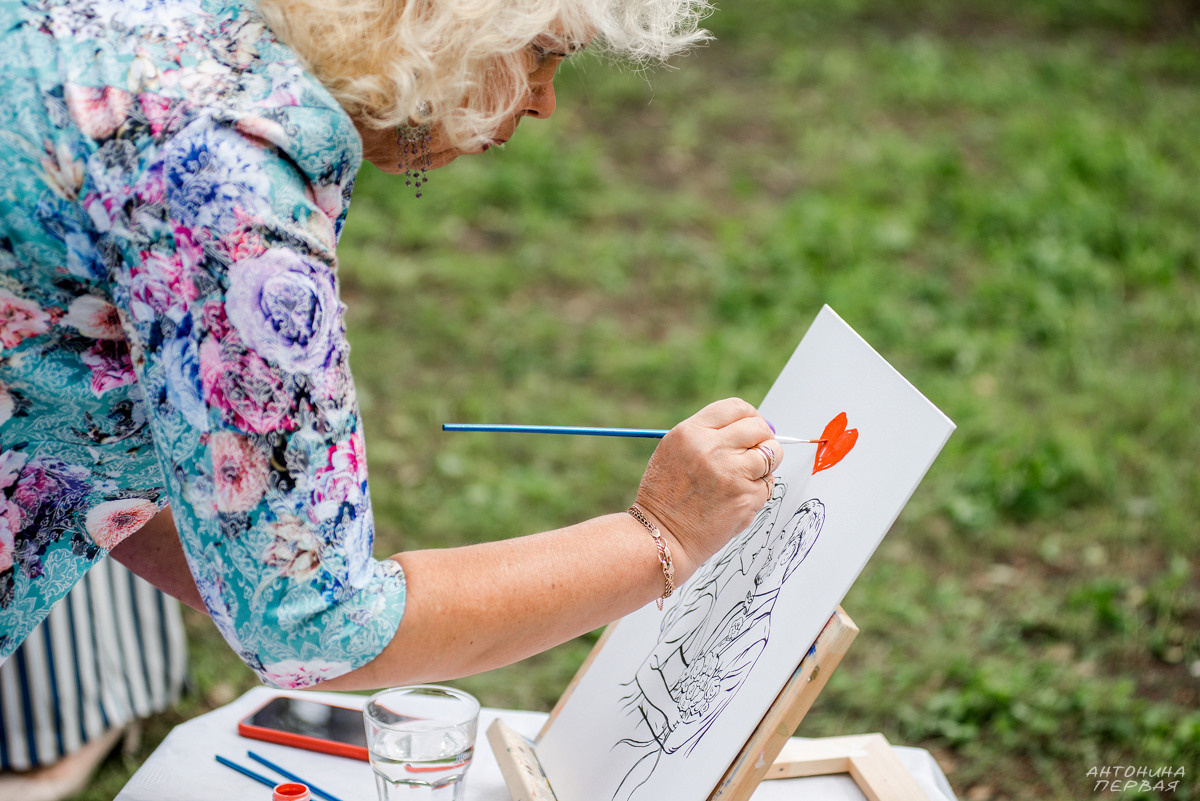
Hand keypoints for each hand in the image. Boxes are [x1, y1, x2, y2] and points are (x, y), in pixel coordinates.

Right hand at [634, 398, 781, 579]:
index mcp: (691, 433)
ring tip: (745, 476)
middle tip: (755, 451)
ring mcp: (732, 473)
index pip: (736, 408)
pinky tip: (735, 498)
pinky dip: (757, 490)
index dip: (750, 416)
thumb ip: (710, 434)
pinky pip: (767, 484)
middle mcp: (712, 449)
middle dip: (763, 438)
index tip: (751, 427)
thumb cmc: (667, 494)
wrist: (662, 535)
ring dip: (766, 464)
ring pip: (771, 454)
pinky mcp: (746, 497)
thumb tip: (756, 427)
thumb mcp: (675, 450)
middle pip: (759, 427)